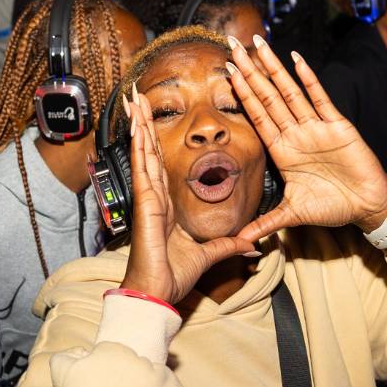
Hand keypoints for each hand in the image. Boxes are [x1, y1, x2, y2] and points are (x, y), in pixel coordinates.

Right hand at [118, 86, 256, 304]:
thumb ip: (229, 245)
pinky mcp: (145, 203)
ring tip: (134, 98)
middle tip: (139, 95)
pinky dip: (139, 145)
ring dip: (139, 123)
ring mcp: (148, 197)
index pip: (163, 163)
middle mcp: (155, 196)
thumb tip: (252, 246)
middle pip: (150, 149)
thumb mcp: (211, 254)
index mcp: (167, 204)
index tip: (155, 118)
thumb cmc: (175, 275)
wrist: (159, 292)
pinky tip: (137, 126)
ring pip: (144, 152)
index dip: (158, 139)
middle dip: (145, 121)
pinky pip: (143, 168)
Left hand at [224, 35, 386, 242]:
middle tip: (231, 44)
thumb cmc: (332, 206)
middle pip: (267, 96)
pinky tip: (296, 60)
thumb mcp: (293, 214)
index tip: (226, 72)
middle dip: (249, 71)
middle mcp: (296, 133)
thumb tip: (241, 241)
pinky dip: (309, 79)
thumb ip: (266, 223)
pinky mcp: (338, 126)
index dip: (242, 94)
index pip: (257, 115)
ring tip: (257, 44)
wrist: (366, 207)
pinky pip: (320, 99)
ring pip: (289, 91)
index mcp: (282, 150)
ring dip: (273, 68)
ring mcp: (316, 127)